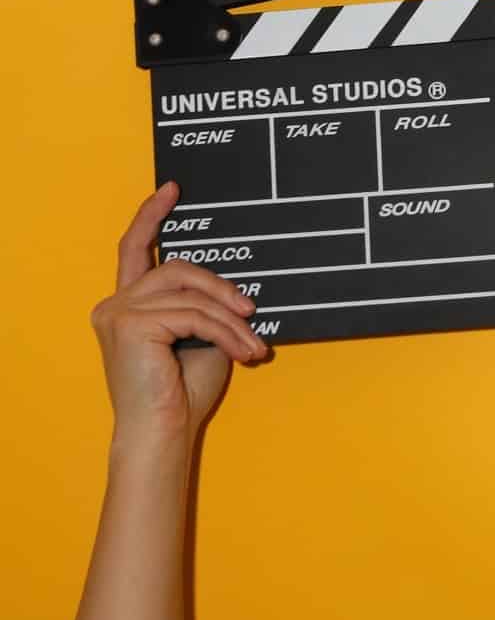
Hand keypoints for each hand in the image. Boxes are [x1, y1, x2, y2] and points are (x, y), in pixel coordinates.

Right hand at [91, 183, 267, 449]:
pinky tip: (245, 351)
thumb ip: (206, 307)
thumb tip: (239, 290)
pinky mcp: (129, 325)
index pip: (135, 249)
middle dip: (220, 286)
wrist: (163, 431)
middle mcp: (115, 304)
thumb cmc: (182, 393)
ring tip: (253, 343)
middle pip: (176, 268)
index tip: (172, 188)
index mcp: (129, 304)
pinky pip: (193, 314)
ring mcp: (118, 313)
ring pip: (191, 293)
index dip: (151, 215)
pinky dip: (226, 331)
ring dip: (230, 318)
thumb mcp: (201, 337)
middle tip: (252, 309)